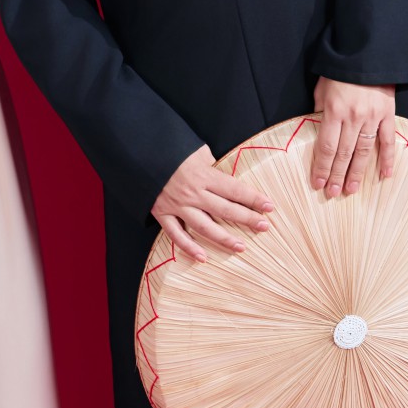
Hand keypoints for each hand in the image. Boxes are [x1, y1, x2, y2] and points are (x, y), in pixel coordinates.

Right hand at [151, 145, 274, 264]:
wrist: (137, 153)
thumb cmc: (169, 150)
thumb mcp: (194, 150)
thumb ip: (210, 163)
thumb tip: (222, 170)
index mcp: (203, 175)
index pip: (234, 189)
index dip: (253, 198)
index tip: (269, 206)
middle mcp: (193, 193)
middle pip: (225, 210)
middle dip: (247, 218)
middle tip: (264, 227)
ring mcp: (178, 205)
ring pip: (205, 227)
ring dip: (224, 238)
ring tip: (240, 247)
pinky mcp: (163, 214)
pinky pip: (177, 235)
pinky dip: (189, 248)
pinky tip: (203, 257)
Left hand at [309, 79, 397, 196]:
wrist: (369, 54)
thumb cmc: (340, 70)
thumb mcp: (322, 88)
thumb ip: (319, 110)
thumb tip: (318, 130)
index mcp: (334, 111)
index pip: (326, 147)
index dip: (321, 167)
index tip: (317, 183)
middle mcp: (353, 117)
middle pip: (343, 154)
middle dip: (337, 176)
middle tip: (332, 193)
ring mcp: (372, 117)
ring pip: (364, 151)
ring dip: (357, 173)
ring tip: (351, 190)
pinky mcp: (388, 114)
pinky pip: (388, 140)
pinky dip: (388, 159)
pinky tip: (385, 175)